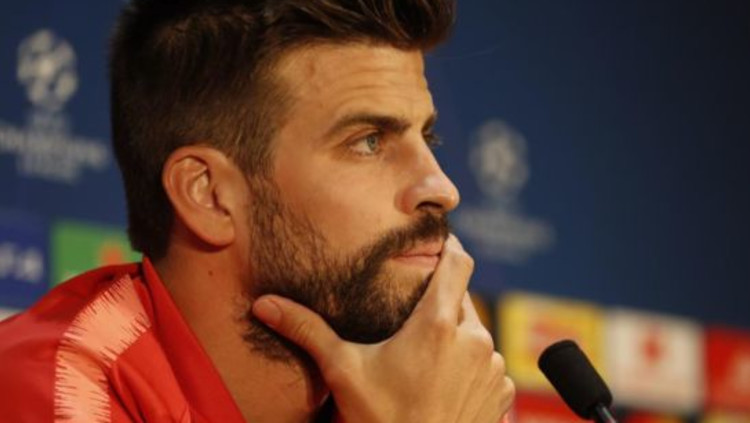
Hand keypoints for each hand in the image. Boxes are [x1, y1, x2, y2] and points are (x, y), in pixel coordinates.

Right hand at [252, 235, 514, 422]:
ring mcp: (493, 366)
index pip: (458, 263)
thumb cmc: (382, 420)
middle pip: (462, 299)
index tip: (439, 244)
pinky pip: (489, 363)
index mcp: (437, 324)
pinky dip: (471, 365)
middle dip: (441, 302)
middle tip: (412, 316)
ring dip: (456, 336)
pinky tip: (444, 382)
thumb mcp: (343, 371)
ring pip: (476, 332)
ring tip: (425, 357)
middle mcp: (474, 339)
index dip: (450, 248)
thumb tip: (265, 304)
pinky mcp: (502, 391)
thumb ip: (308, 330)